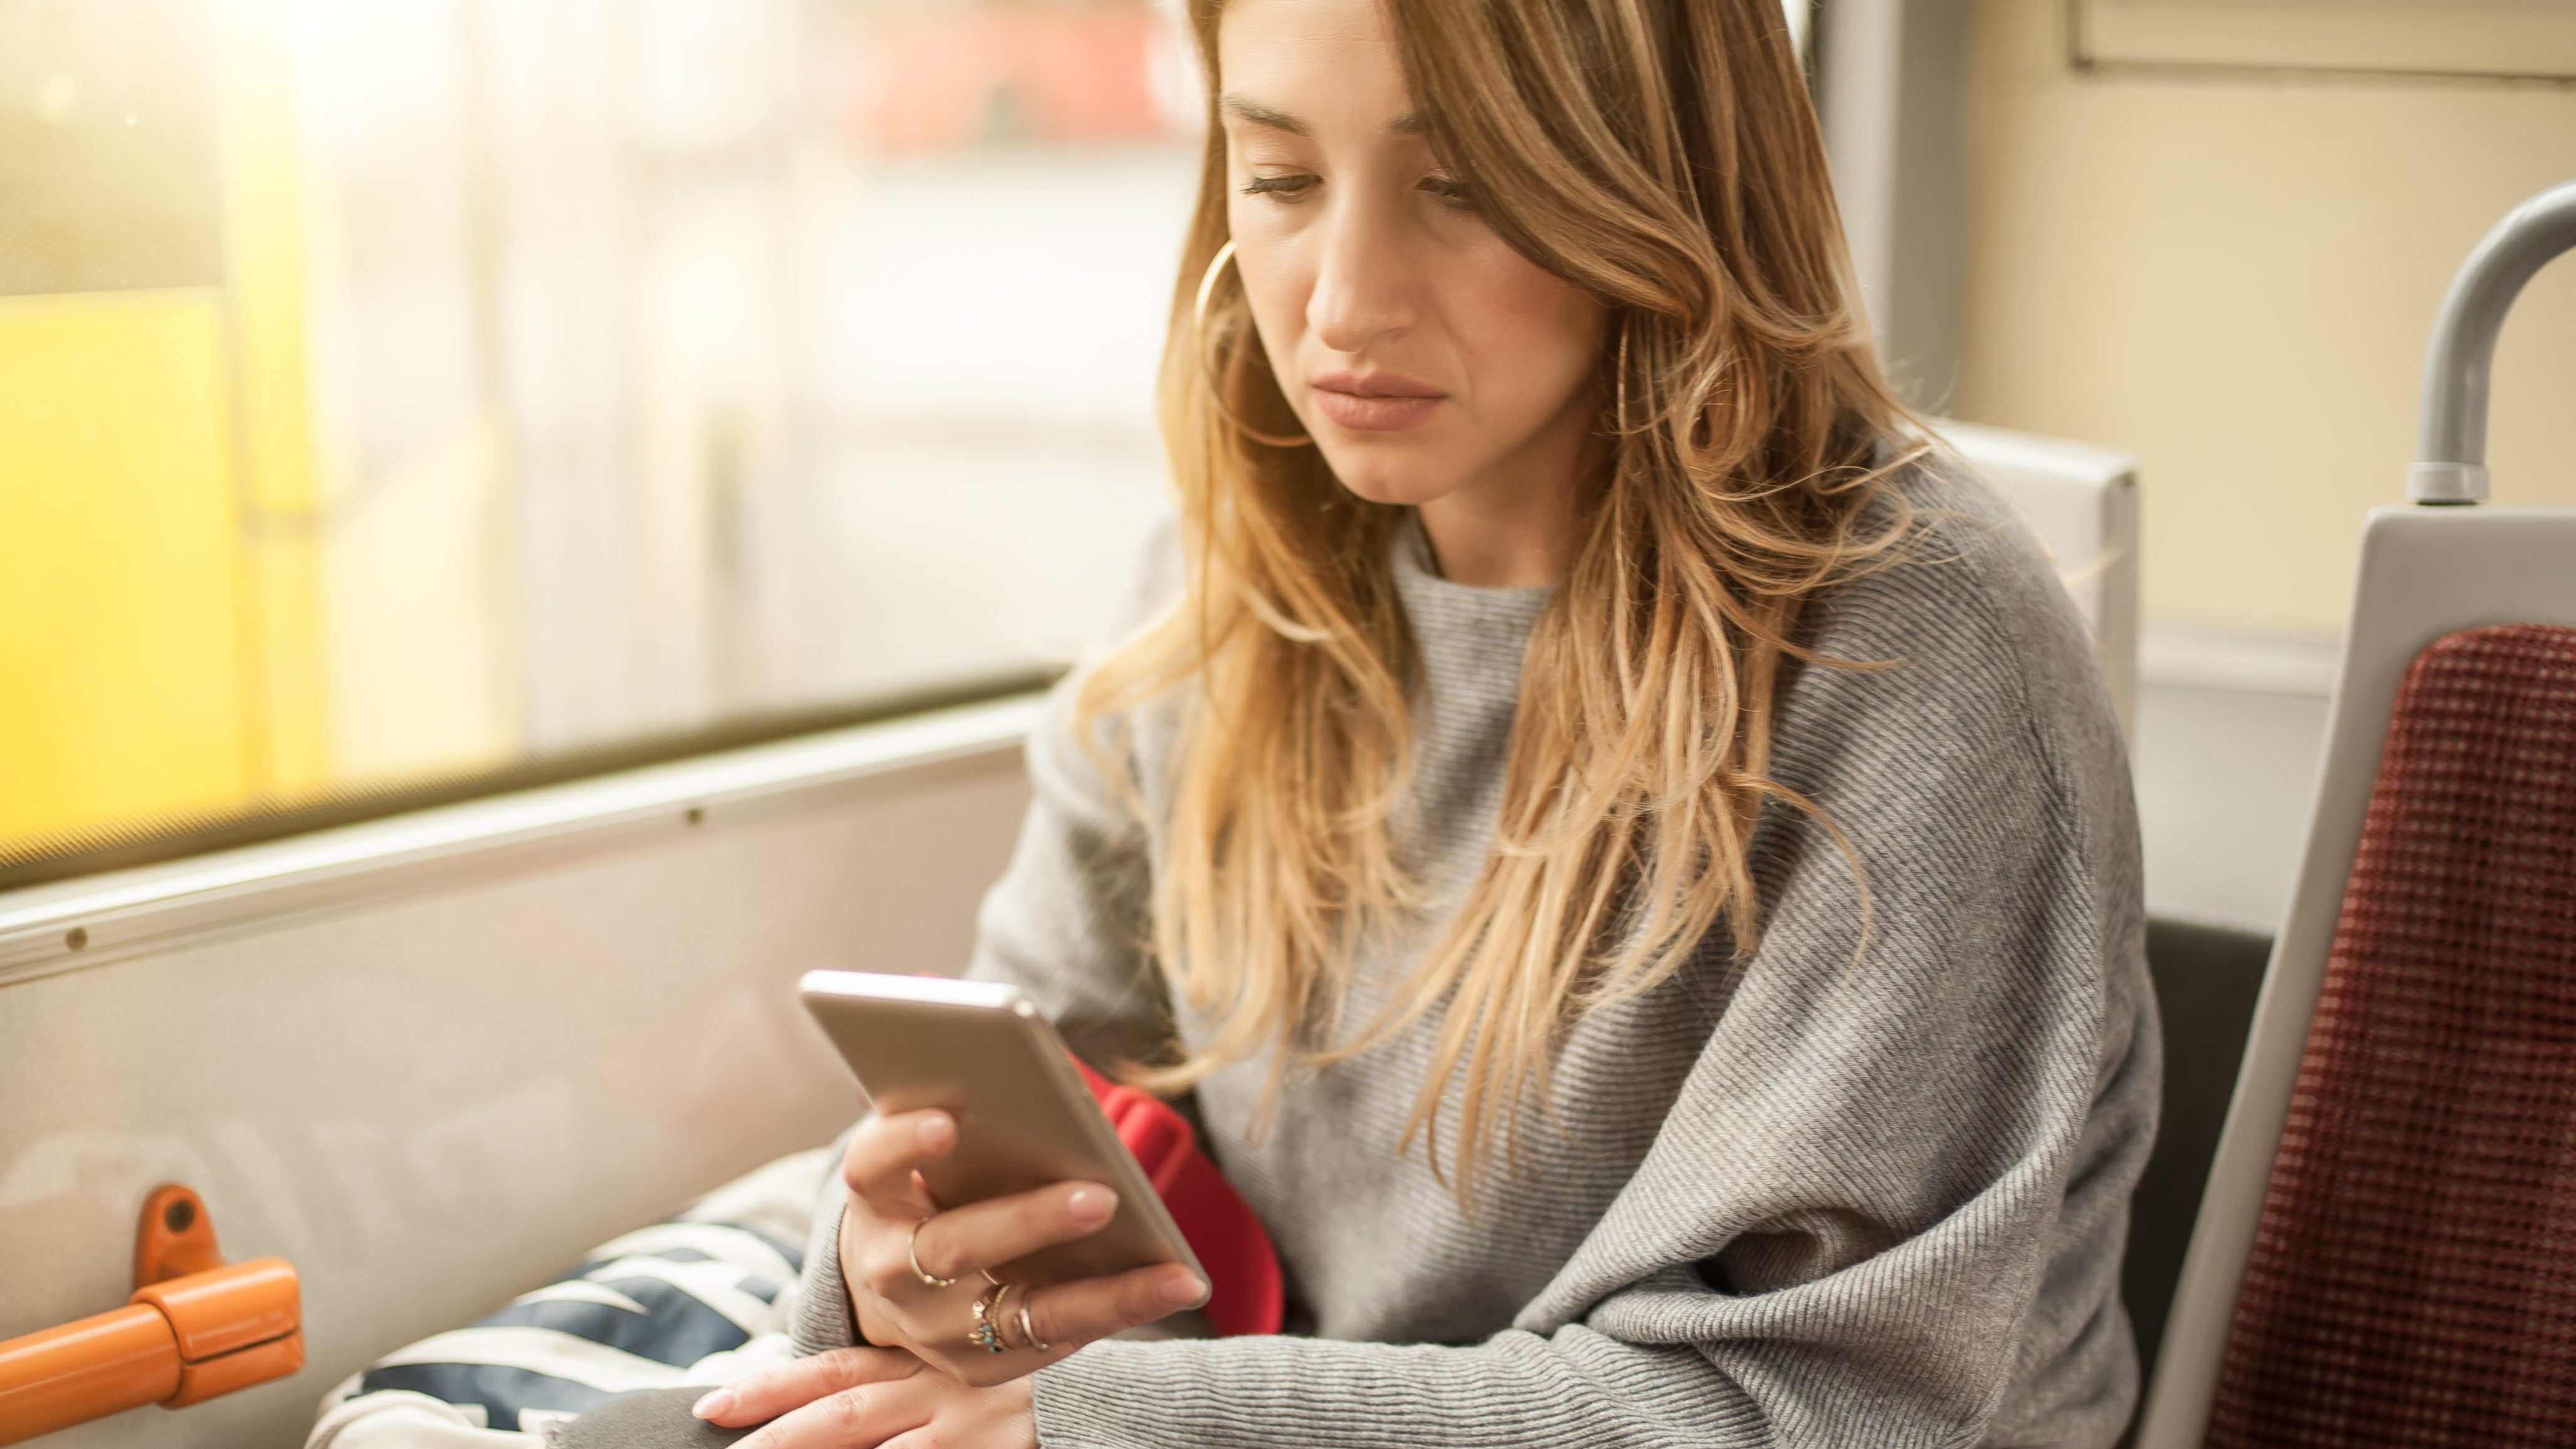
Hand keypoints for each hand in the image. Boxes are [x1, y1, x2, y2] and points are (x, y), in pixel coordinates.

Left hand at [694, 1346, 1034, 1448]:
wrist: (1117, 1398)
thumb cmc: (1031, 1390)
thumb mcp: (967, 1369)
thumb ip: (907, 1383)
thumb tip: (835, 1402)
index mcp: (925, 1359)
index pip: (835, 1368)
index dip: (772, 1384)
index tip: (711, 1403)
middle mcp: (940, 1385)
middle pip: (842, 1409)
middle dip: (776, 1430)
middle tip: (721, 1442)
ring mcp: (969, 1425)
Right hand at [839, 1108, 1205, 1385]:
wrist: (893, 1285)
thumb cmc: (932, 1193)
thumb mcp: (928, 1158)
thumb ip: (963, 1123)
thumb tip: (1034, 1080)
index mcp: (875, 1200)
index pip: (872, 1165)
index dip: (902, 1143)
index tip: (946, 1119)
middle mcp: (891, 1269)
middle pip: (955, 1247)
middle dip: (1031, 1221)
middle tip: (1102, 1196)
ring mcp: (932, 1328)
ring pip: (1019, 1313)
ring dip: (1102, 1294)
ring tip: (1175, 1274)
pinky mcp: (975, 1366)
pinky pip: (1050, 1343)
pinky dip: (1113, 1314)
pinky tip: (1167, 1289)